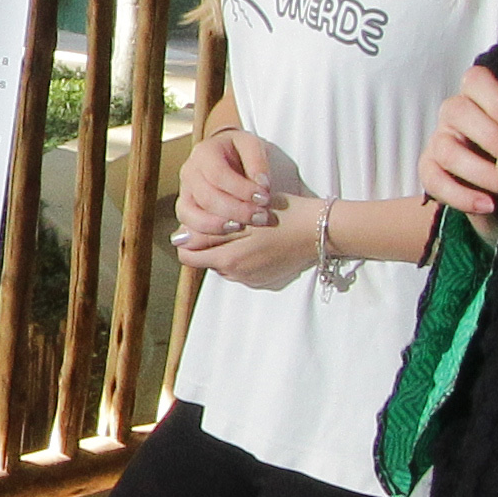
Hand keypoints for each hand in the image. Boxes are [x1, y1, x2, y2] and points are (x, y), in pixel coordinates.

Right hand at [170, 122, 295, 250]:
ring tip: (242, 227)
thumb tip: (262, 185)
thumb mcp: (253, 147)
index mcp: (205, 153)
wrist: (228, 156)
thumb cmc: (241, 152)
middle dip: (236, 210)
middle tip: (261, 217)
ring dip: (218, 225)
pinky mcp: (186, 209)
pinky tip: (228, 233)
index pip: (218, 174)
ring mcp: (184, 192)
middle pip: (206, 197)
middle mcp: (189, 172)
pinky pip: (188, 225)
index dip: (242, 189)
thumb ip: (258, 163)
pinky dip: (206, 233)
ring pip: (190, 214)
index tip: (265, 198)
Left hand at [177, 189, 326, 290]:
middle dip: (209, 243)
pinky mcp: (264, 279)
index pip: (188, 256)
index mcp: (228, 260)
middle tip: (226, 220)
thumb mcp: (242, 218)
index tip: (201, 221)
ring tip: (244, 228)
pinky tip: (257, 240)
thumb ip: (209, 232)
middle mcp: (236, 275)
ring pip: (224, 263)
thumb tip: (178, 239)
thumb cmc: (281, 216)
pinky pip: (242, 268)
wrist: (319, 230)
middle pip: (206, 259)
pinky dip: (242, 255)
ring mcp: (251, 279)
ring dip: (226, 248)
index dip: (189, 238)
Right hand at [416, 65, 497, 225]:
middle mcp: (452, 114)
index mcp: (476, 97)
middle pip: (457, 111)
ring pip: (447, 149)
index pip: (475, 79)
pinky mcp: (428, 170)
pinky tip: (488, 205)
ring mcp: (438, 141)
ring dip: (480, 170)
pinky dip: (462, 196)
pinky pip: (434, 180)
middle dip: (491, 138)